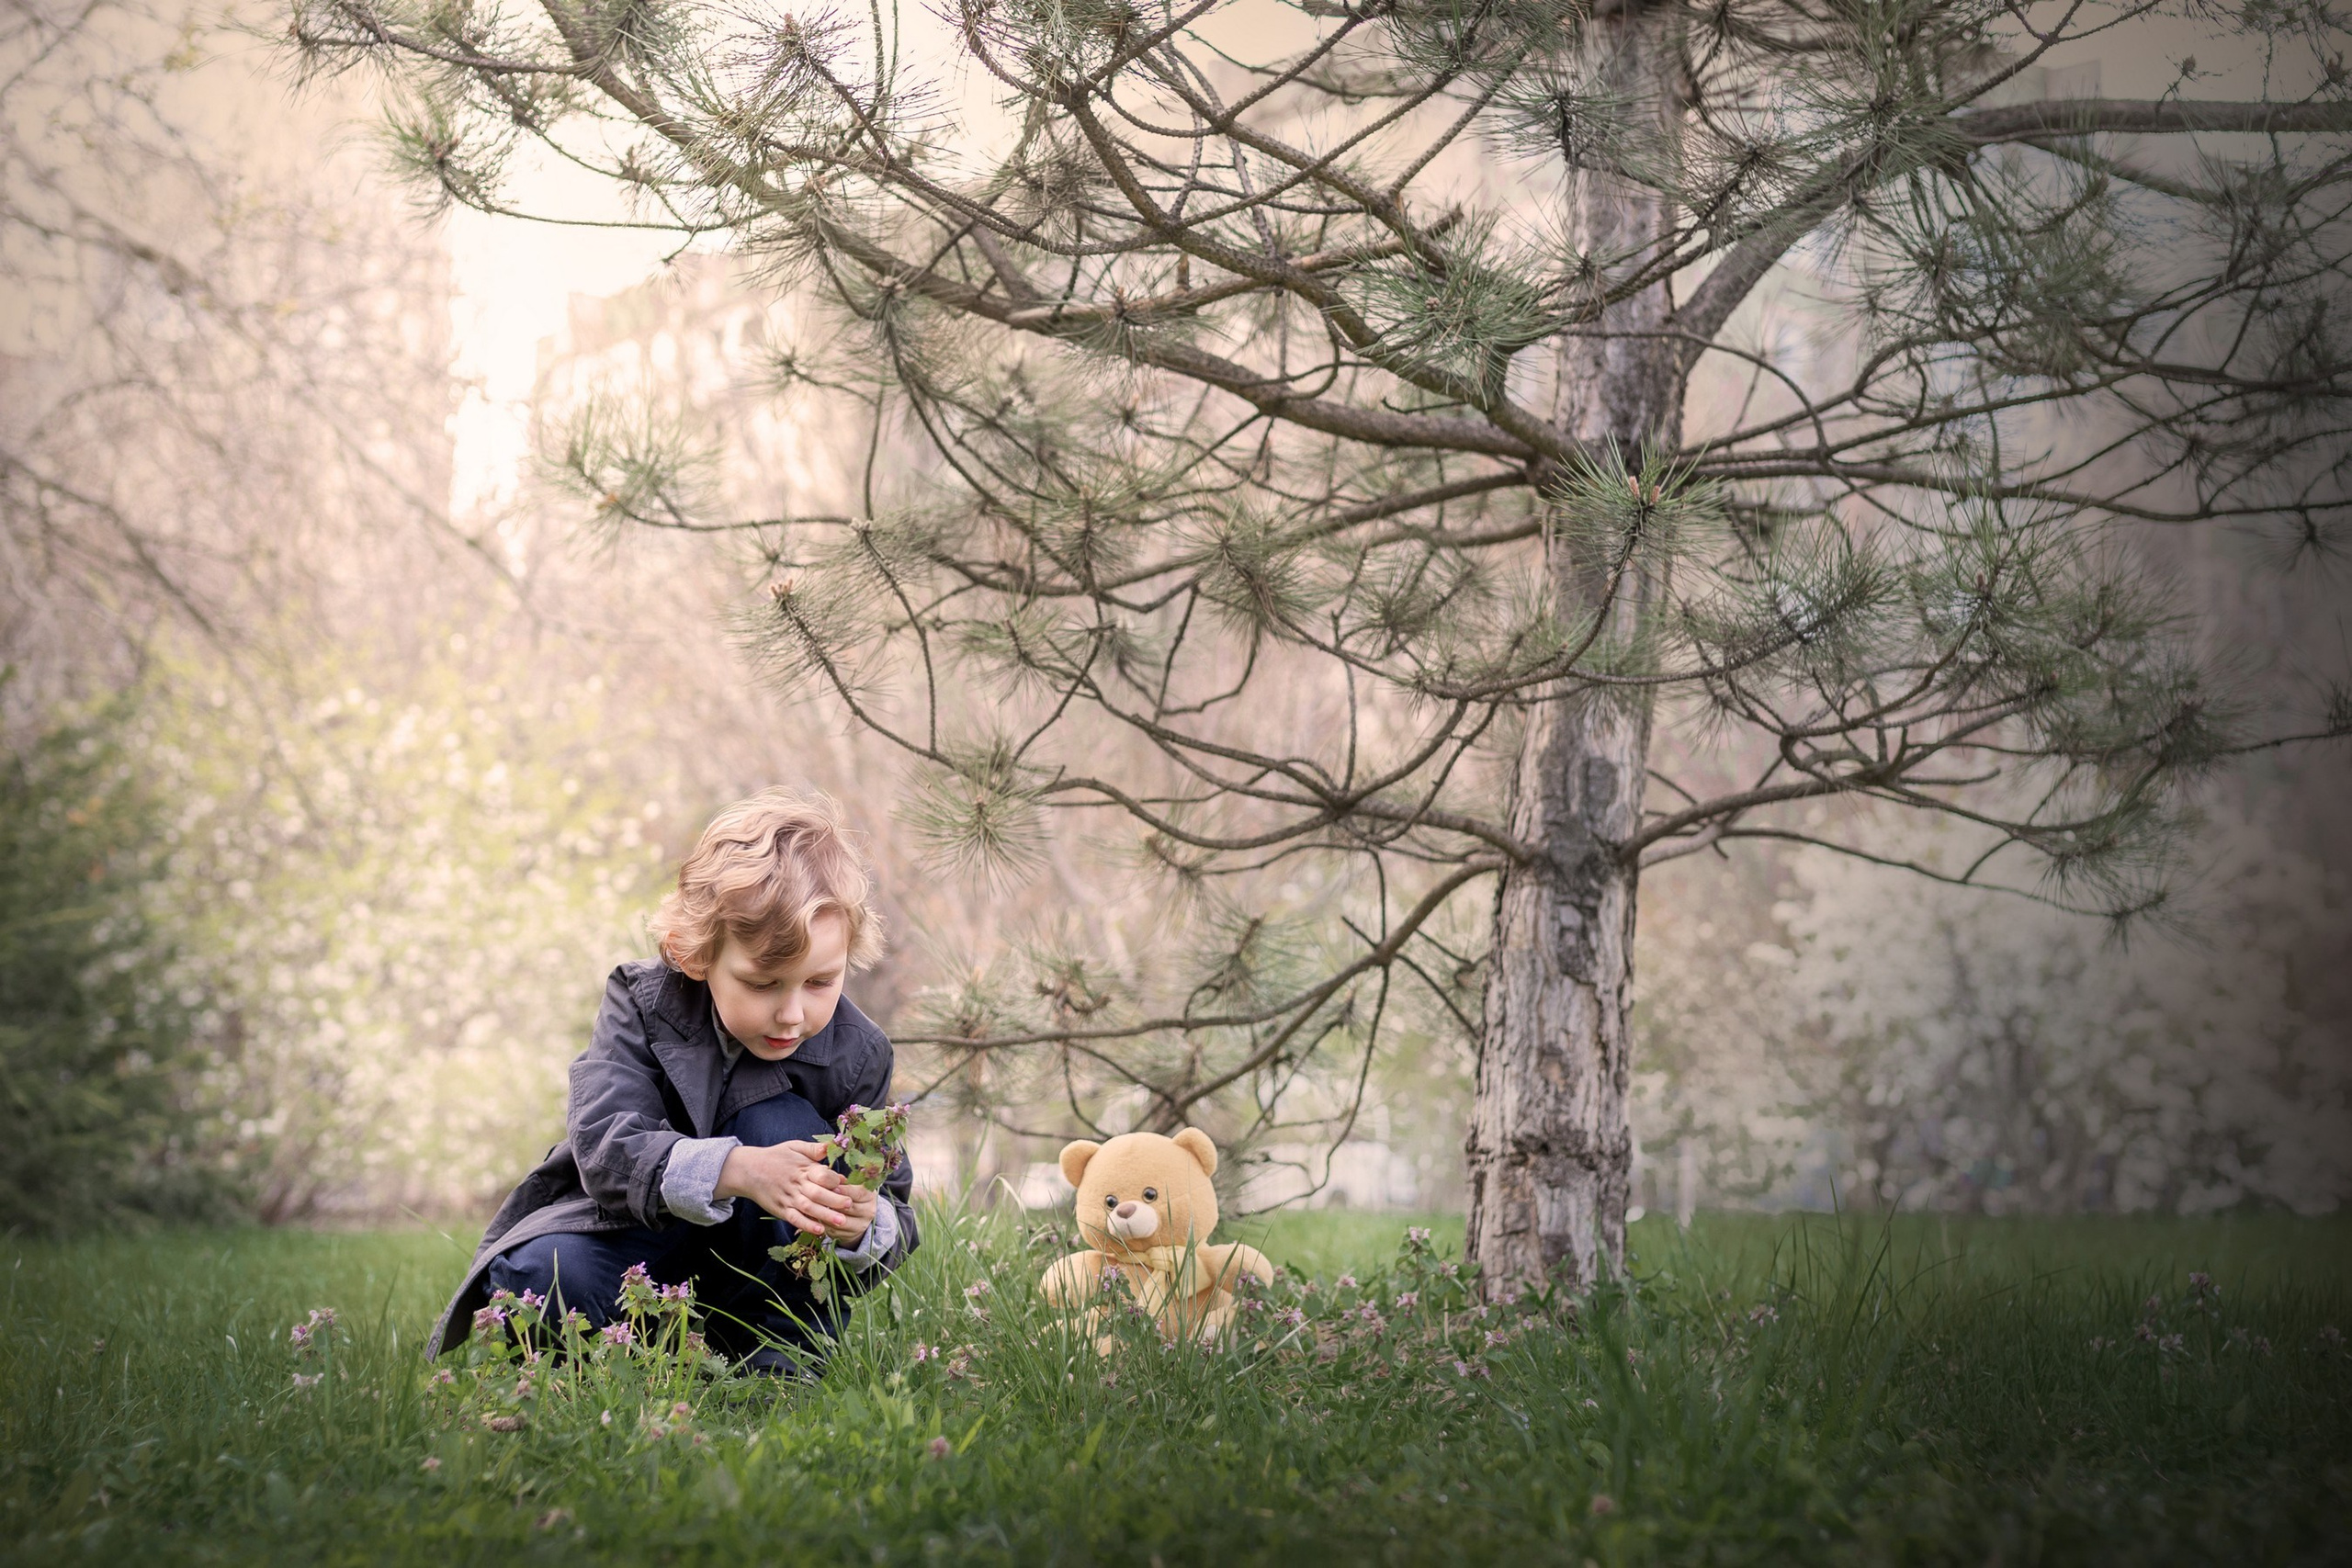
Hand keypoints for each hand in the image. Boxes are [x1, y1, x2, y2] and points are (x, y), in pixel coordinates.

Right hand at [714, 1141, 872, 1240]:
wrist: (748, 1170)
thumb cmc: (775, 1157)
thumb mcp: (794, 1147)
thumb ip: (814, 1148)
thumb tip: (833, 1146)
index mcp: (802, 1167)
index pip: (821, 1174)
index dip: (834, 1180)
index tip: (847, 1185)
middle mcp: (796, 1183)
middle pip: (817, 1193)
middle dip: (834, 1200)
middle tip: (850, 1205)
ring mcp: (787, 1198)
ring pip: (808, 1208)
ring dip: (825, 1215)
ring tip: (841, 1221)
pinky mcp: (780, 1209)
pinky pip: (794, 1219)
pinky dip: (806, 1225)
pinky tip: (819, 1230)